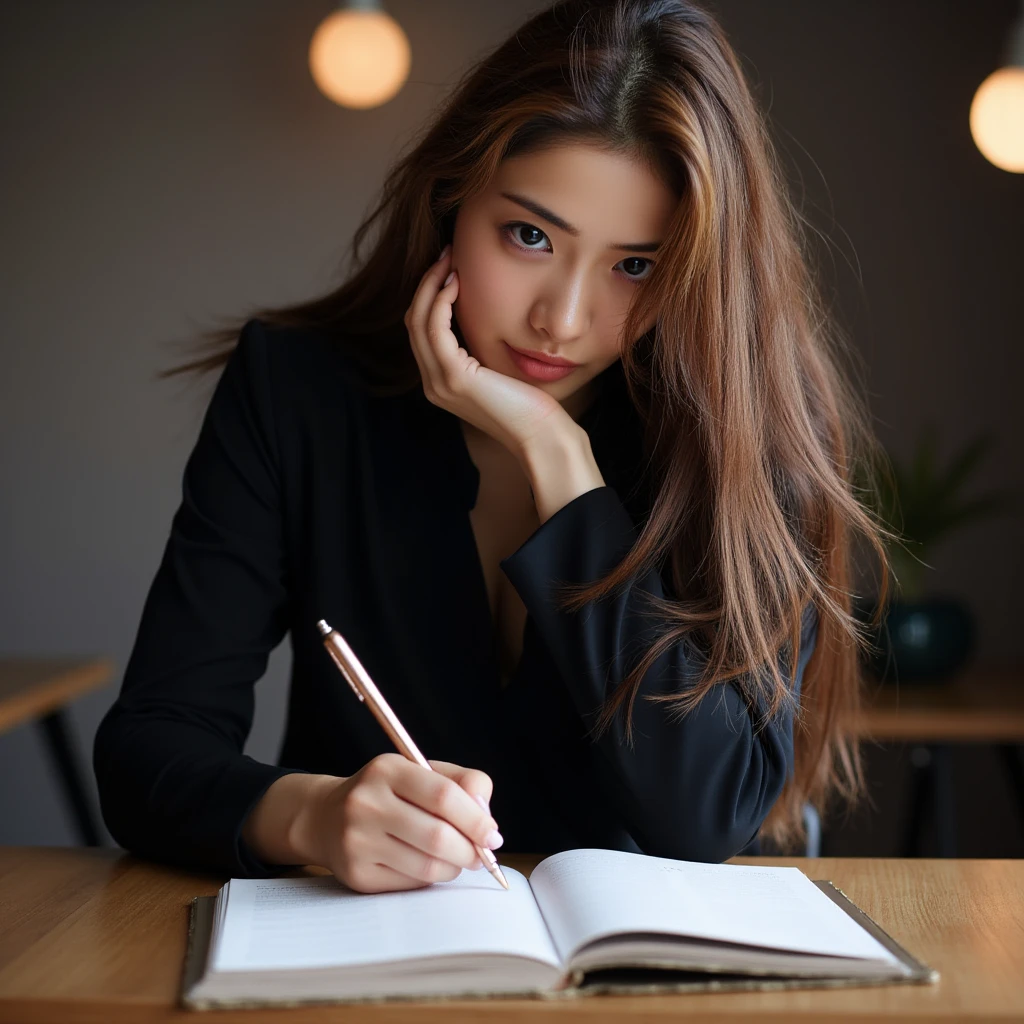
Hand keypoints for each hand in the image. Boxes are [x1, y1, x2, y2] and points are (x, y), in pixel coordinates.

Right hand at [308, 754, 503, 893]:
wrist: (326, 817)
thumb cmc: (388, 793)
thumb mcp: (421, 772)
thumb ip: (463, 784)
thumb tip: (487, 819)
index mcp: (387, 770)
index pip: (443, 796)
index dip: (476, 819)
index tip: (493, 835)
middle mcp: (366, 803)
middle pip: (437, 836)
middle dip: (470, 851)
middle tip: (481, 854)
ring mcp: (357, 841)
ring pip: (427, 866)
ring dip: (454, 867)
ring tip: (457, 859)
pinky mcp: (356, 874)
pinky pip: (410, 884)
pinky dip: (431, 878)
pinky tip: (428, 865)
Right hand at [404, 245, 580, 457]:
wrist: (540, 435)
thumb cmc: (528, 405)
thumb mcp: (495, 371)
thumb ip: (478, 351)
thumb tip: (478, 316)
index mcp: (440, 382)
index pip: (421, 331)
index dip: (429, 295)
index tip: (447, 267)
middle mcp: (432, 383)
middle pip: (412, 321)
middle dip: (426, 284)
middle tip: (445, 254)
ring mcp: (439, 382)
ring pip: (418, 321)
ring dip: (431, 286)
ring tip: (449, 261)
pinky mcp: (454, 378)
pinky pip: (435, 328)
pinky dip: (441, 301)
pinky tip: (457, 283)